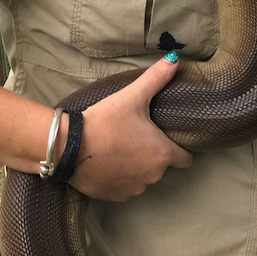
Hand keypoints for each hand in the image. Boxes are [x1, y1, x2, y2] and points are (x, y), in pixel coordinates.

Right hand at [69, 57, 192, 200]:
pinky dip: (120, 177)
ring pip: (143, 177)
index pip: (186, 159)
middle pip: (162, 166)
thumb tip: (175, 59)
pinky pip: (124, 187)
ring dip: (137, 167)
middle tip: (137, 136)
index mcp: (163, 154)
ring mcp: (133, 189)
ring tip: (121, 148)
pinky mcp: (114, 196)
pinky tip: (108, 162)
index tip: (171, 140)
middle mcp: (153, 176)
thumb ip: (156, 78)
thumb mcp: (132, 96)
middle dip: (153, 154)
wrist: (70, 148)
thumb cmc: (106, 121)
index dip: (181, 149)